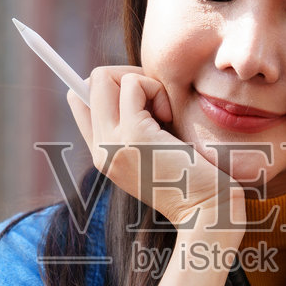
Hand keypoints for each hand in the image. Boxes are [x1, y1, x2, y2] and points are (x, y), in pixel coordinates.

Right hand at [66, 66, 241, 231]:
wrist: (205, 210)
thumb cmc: (192, 178)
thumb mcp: (155, 150)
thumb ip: (136, 126)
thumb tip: (133, 85)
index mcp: (103, 153)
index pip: (79, 100)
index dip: (108, 86)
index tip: (141, 98)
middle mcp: (100, 149)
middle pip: (90, 81)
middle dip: (126, 76)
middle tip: (155, 100)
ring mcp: (112, 142)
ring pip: (104, 76)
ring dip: (142, 83)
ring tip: (163, 113)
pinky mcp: (132, 134)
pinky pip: (132, 84)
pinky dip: (155, 89)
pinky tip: (170, 117)